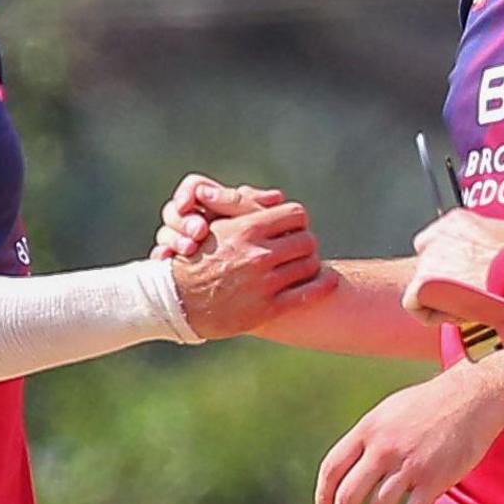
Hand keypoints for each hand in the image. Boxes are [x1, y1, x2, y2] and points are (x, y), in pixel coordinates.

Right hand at [154, 173, 286, 261]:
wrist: (259, 289)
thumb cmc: (269, 249)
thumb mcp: (262, 227)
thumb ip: (265, 211)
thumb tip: (276, 197)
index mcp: (215, 203)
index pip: (193, 187)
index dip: (188, 192)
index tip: (189, 203)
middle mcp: (195, 219)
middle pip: (174, 210)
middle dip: (184, 220)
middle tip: (199, 231)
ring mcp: (184, 241)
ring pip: (165, 233)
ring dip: (174, 238)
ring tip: (189, 248)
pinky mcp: (177, 263)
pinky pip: (161, 256)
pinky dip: (162, 255)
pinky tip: (166, 259)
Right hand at [168, 198, 327, 337]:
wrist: (176, 301)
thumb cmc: (195, 257)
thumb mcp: (214, 226)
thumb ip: (243, 207)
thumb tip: (276, 195)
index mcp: (245, 230)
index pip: (296, 214)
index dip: (296, 220)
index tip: (292, 227)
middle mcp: (257, 255)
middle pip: (307, 240)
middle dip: (304, 243)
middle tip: (300, 248)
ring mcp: (264, 283)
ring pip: (310, 265)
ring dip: (310, 264)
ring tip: (303, 265)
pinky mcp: (267, 309)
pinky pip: (308, 293)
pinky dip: (323, 285)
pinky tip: (327, 281)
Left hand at [317, 356, 503, 503]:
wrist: (473, 397)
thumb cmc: (432, 405)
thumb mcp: (390, 412)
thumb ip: (370, 438)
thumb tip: (353, 466)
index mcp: (367, 430)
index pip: (331, 469)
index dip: (323, 497)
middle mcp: (383, 448)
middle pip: (349, 496)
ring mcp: (409, 464)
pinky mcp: (435, 477)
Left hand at [405, 208, 503, 328]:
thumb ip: (493, 237)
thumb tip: (501, 248)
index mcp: (456, 221)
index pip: (441, 239)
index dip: (456, 259)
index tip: (471, 272)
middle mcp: (435, 236)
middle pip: (431, 262)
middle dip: (447, 279)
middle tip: (470, 292)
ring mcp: (426, 261)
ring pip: (424, 284)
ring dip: (445, 297)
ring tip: (470, 306)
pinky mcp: (420, 285)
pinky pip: (414, 304)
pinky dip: (432, 314)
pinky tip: (456, 315)